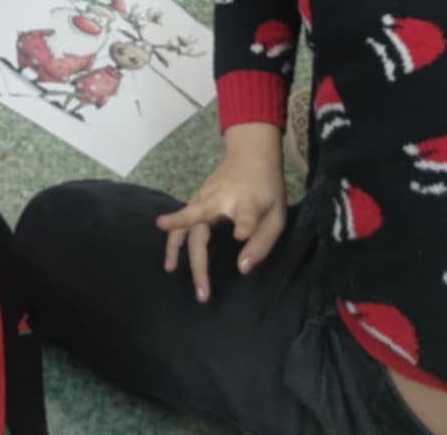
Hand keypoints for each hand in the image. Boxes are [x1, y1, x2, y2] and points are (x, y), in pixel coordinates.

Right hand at [154, 129, 285, 302]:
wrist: (250, 155)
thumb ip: (262, 242)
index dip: (245, 224)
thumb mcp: (276, 214)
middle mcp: (220, 199)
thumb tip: (242, 269)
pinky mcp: (196, 199)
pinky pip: (182, 223)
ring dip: (177, 250)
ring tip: (172, 271)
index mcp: (246, 201)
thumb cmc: (266, 188)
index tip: (241, 235)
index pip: (246, 214)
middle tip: (202, 291)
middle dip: (200, 260)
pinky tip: (170, 262)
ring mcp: (204, 198)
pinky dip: (173, 241)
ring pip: (185, 226)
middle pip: (203, 228)